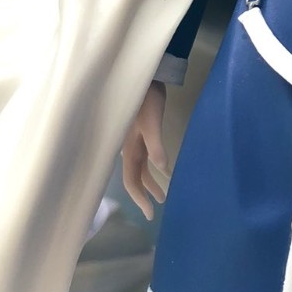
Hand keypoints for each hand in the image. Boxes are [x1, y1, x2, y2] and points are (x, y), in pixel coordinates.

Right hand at [121, 80, 168, 218]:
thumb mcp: (152, 121)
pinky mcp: (139, 134)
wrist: (143, 77)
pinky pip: (143, 158)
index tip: (150, 213)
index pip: (132, 180)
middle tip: (155, 211)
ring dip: (149, 183)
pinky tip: (161, 170)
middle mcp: (128, 148)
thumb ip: (156, 145)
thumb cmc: (147, 99)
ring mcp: (133, 142)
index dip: (140, 198)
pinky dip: (151, 168)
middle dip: (144, 195)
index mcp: (129, 148)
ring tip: (162, 196)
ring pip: (139, 169)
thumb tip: (162, 169)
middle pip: (134, 178)